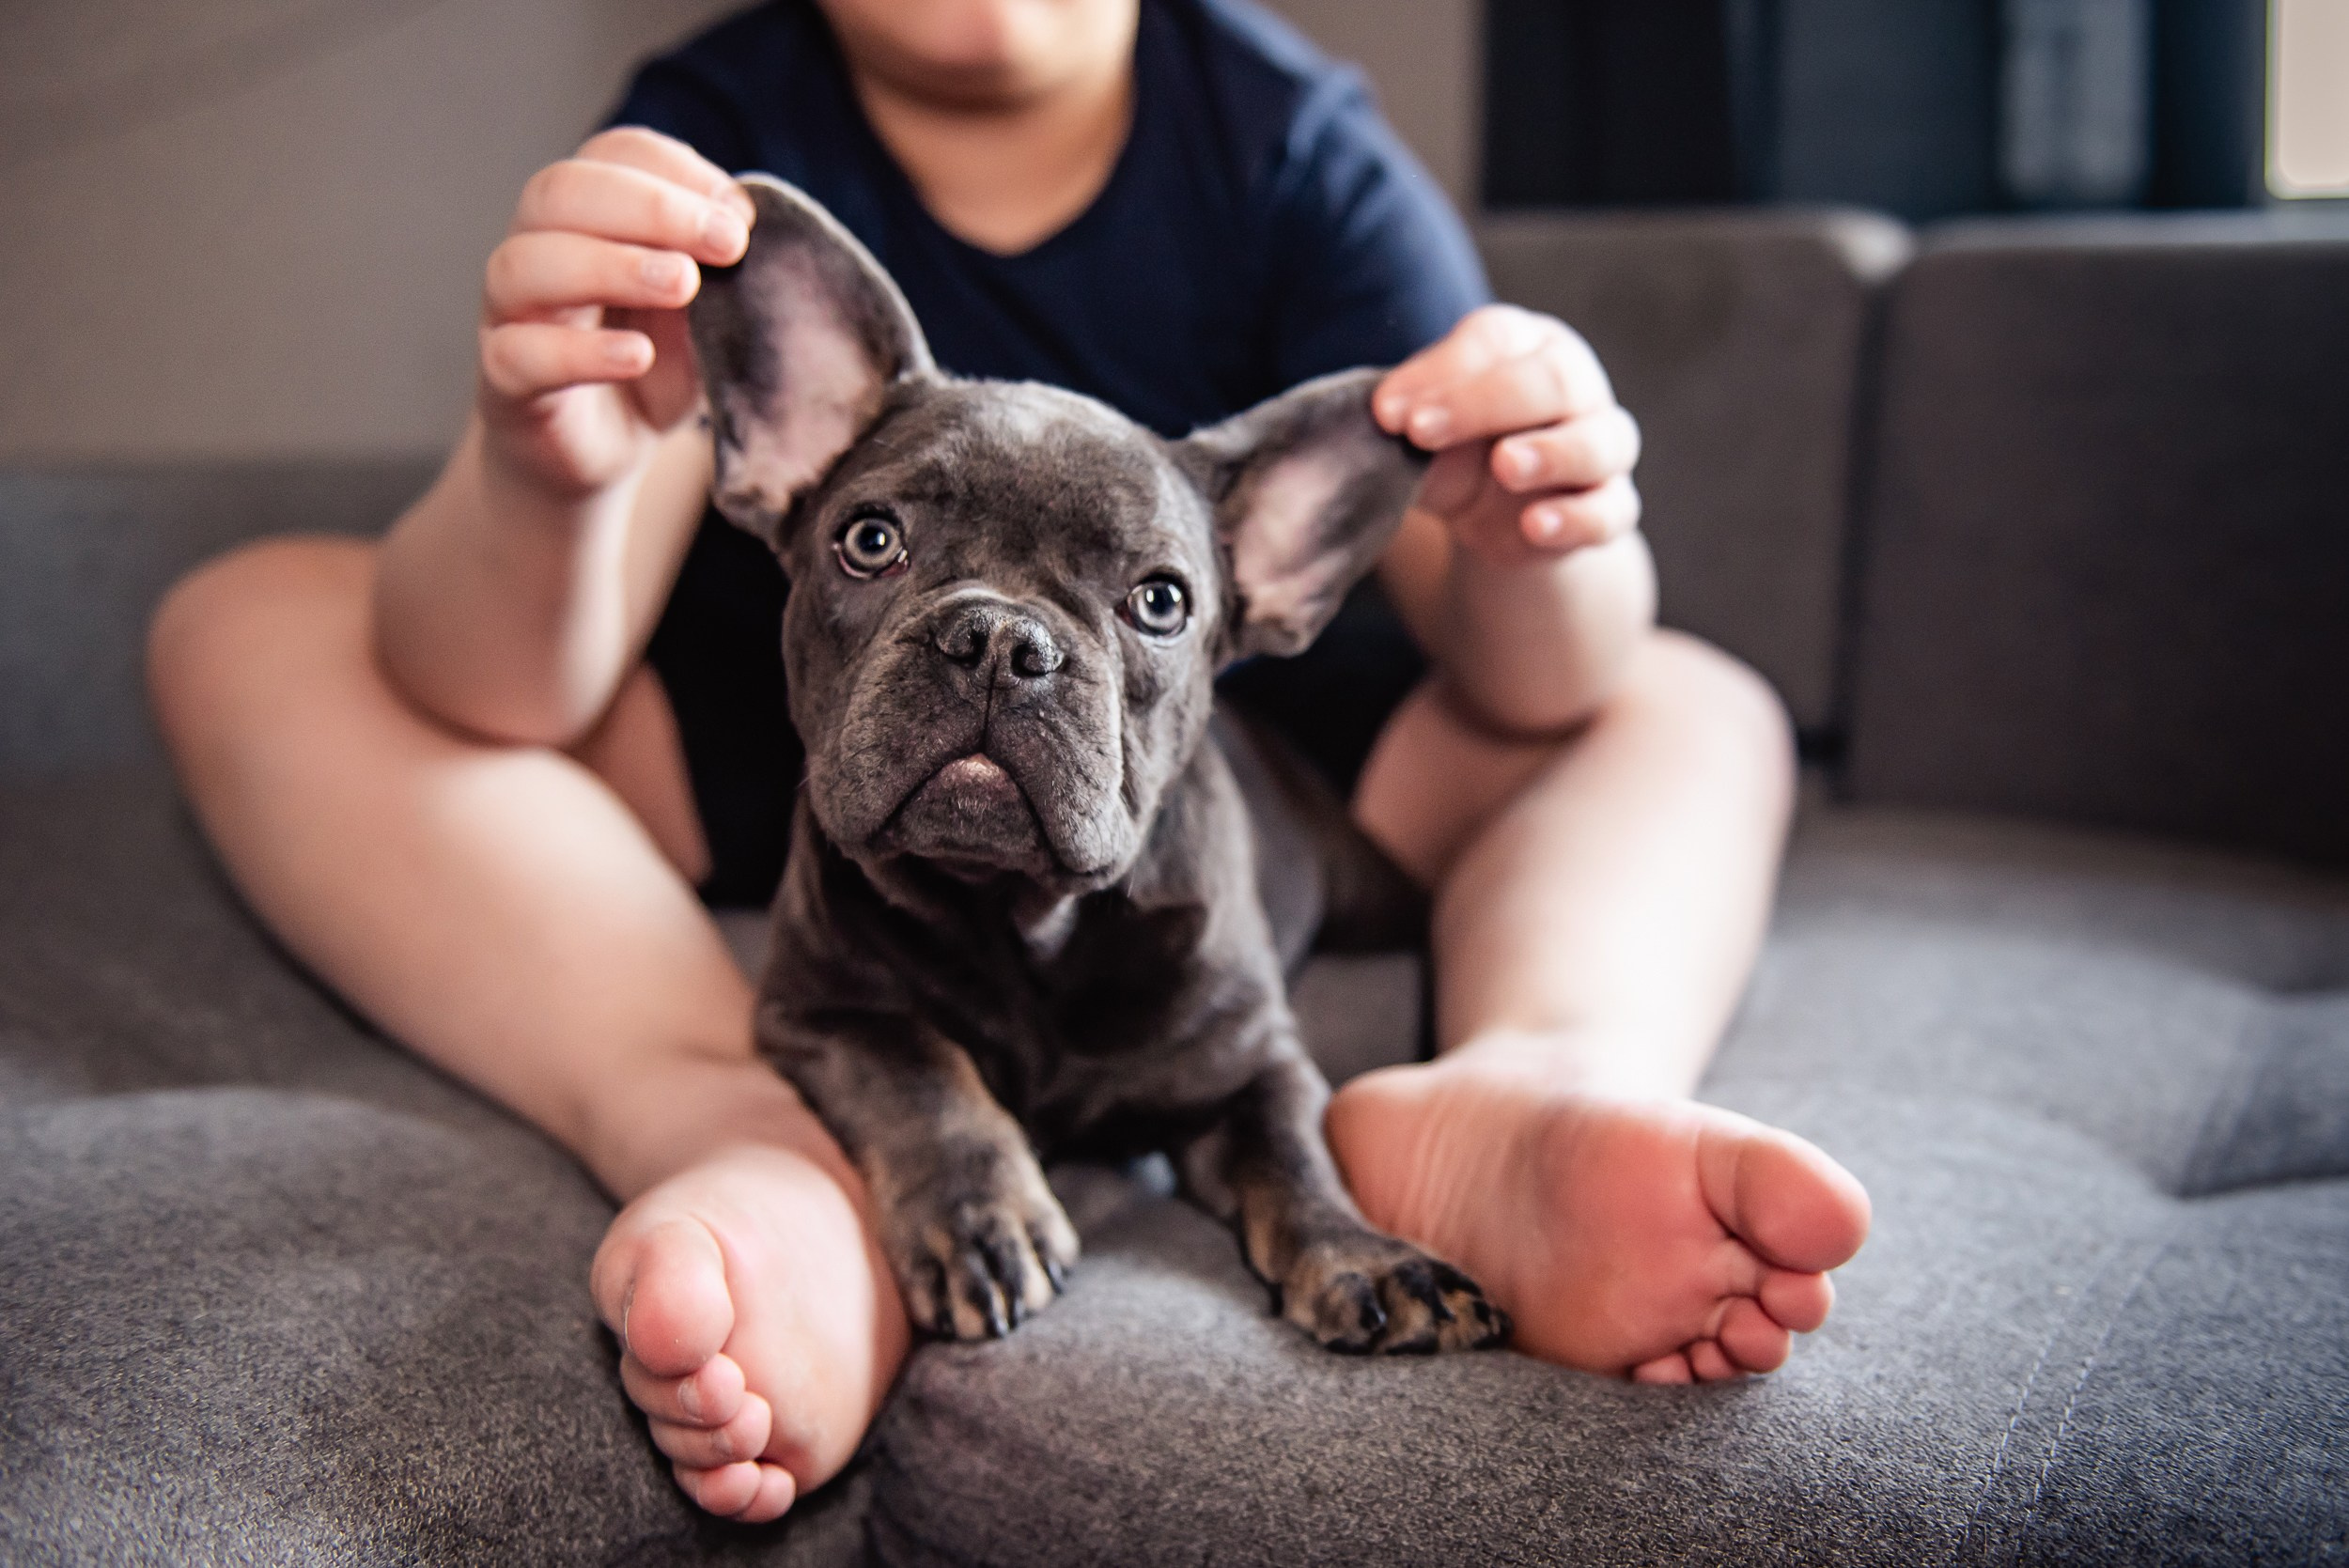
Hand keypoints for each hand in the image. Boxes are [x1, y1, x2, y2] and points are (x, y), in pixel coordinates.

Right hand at [476, 127, 755, 496]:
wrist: (602, 453)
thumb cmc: (652, 366)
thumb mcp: (700, 312)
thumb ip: (715, 269)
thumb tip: (744, 224)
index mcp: (587, 214)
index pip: (611, 154)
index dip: (674, 170)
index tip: (738, 212)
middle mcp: (536, 247)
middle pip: (560, 191)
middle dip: (651, 207)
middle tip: (726, 243)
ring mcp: (510, 313)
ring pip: (526, 264)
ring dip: (612, 265)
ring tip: (684, 285)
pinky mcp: (504, 380)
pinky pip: (520, 353)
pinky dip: (582, 351)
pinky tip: (637, 355)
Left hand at [1374, 305, 1641, 564]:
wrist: (1498, 518)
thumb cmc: (1457, 451)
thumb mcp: (1425, 436)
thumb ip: (1410, 428)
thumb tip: (1381, 425)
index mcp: (1521, 346)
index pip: (1491, 341)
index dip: (1440, 372)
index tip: (1386, 411)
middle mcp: (1573, 385)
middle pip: (1551, 380)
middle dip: (1482, 403)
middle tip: (1420, 431)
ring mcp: (1602, 444)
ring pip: (1597, 441)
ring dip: (1550, 452)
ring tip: (1504, 466)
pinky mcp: (1612, 505)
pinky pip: (1610, 511)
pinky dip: (1576, 518)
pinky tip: (1535, 525)